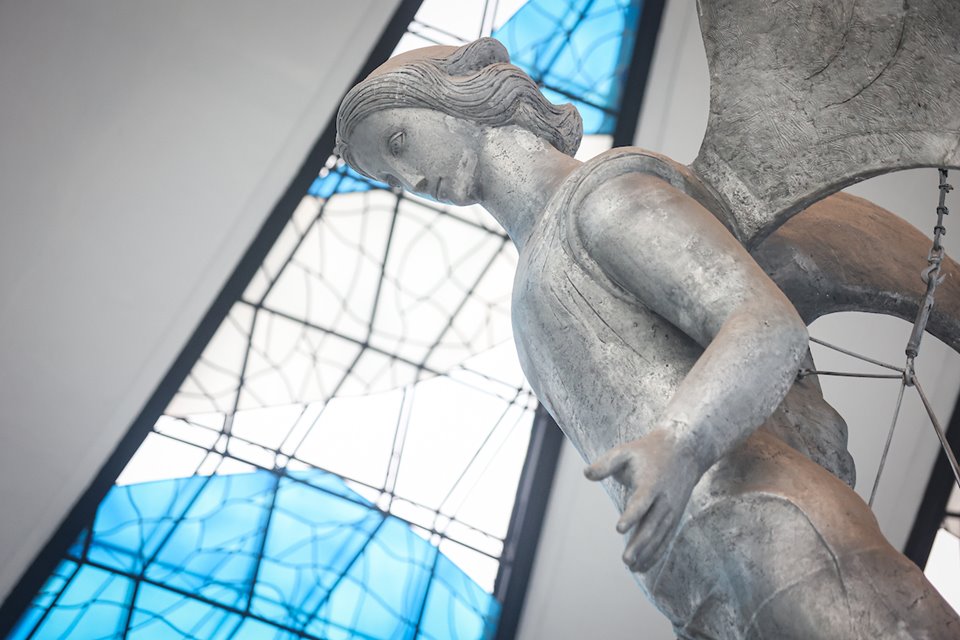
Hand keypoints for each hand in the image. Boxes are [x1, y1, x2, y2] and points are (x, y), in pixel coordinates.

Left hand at [584, 430, 700, 572]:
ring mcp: (672, 511)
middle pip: (652, 525)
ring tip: (631, 567)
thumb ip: (605, 463)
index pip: (641, 502)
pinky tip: (643, 566)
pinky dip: (656, 553)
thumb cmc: (648, 451)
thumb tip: (586, 473)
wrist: (685, 451)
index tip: (619, 528)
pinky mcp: (675, 517)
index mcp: (651, 483)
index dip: (631, 515)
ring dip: (647, 553)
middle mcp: (664, 500)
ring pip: (660, 536)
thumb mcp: (625, 451)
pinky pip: (666, 539)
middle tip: (626, 560)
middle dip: (639, 544)